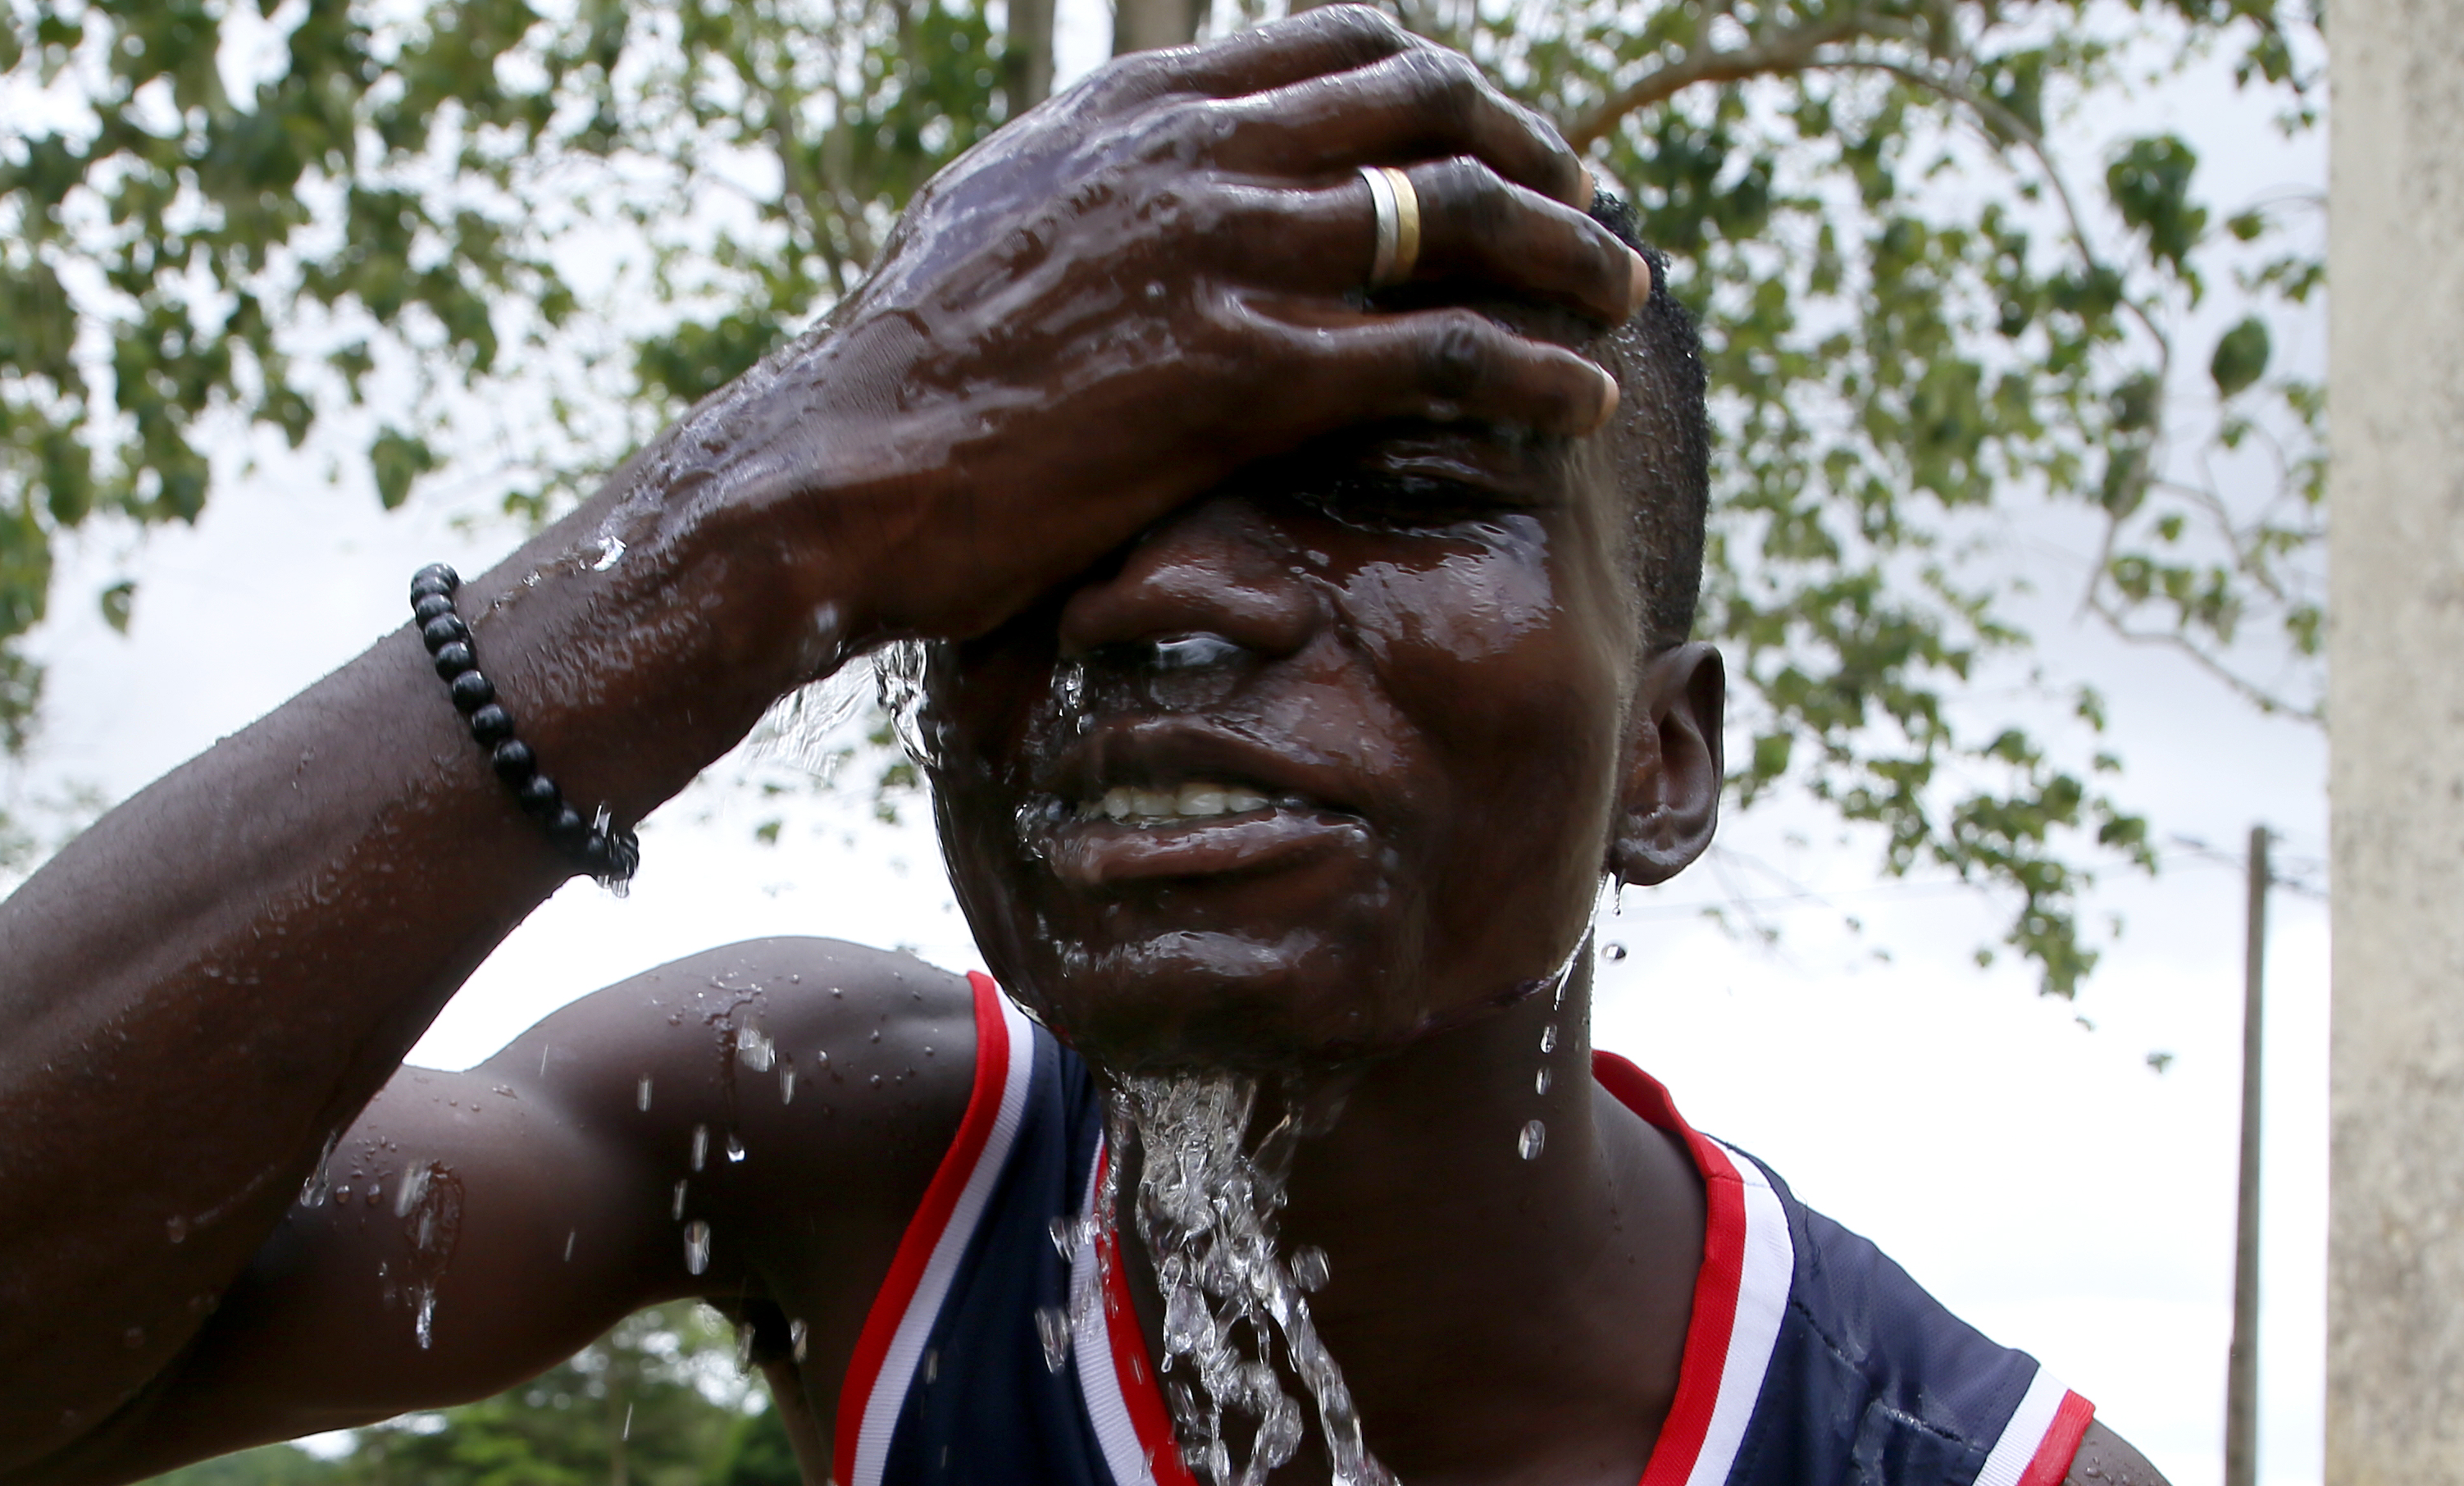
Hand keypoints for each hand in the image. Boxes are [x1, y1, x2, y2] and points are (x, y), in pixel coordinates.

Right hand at [705, 7, 1651, 655]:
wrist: (841, 464)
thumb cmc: (902, 372)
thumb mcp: (996, 219)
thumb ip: (1093, 182)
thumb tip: (1130, 178)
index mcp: (1145, 106)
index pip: (1340, 44)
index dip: (1443, 85)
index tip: (1495, 137)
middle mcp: (1203, 152)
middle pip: (1428, 105)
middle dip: (1532, 151)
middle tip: (1587, 209)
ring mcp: (1232, 254)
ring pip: (1463, 216)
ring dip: (1569, 253)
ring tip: (1622, 296)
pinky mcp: (1249, 372)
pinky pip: (1443, 353)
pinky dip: (1535, 369)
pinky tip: (1583, 399)